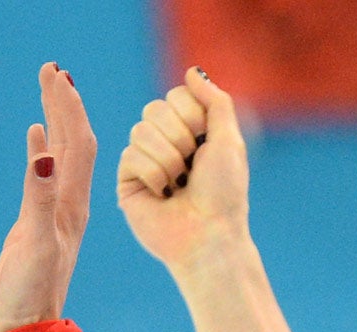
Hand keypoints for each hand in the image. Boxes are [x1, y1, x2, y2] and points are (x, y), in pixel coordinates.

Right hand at [0, 63, 97, 331]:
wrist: (25, 329)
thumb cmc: (31, 292)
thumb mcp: (37, 243)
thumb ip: (38, 197)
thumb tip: (44, 149)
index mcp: (74, 207)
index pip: (81, 146)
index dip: (72, 109)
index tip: (63, 75)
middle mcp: (70, 206)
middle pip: (73, 145)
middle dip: (64, 105)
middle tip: (53, 68)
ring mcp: (56, 215)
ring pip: (63, 158)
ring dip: (58, 122)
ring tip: (51, 89)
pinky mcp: (41, 225)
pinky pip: (47, 179)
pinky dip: (44, 152)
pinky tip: (39, 139)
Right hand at [117, 67, 250, 272]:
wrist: (210, 235)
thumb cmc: (225, 194)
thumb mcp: (229, 141)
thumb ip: (216, 102)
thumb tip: (192, 72)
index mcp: (191, 132)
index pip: (177, 96)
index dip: (192, 117)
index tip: (206, 144)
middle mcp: (165, 143)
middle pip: (154, 109)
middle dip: (181, 138)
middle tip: (192, 169)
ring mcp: (143, 160)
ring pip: (141, 130)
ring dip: (169, 160)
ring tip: (179, 185)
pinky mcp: (126, 179)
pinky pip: (131, 154)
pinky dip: (155, 175)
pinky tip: (163, 195)